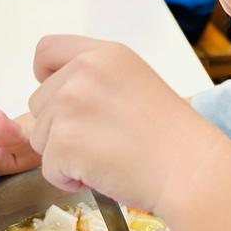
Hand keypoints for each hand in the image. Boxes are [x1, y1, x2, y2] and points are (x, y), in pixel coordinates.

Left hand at [27, 35, 219, 214]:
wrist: (192, 169)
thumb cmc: (174, 138)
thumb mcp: (137, 84)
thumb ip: (98, 81)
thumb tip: (59, 99)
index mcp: (105, 54)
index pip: (46, 50)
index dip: (46, 76)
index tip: (61, 98)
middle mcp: (84, 71)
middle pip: (39, 102)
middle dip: (59, 127)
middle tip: (102, 141)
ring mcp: (70, 105)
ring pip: (40, 138)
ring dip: (65, 156)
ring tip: (109, 158)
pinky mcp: (64, 142)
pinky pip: (49, 169)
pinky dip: (70, 180)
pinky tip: (106, 173)